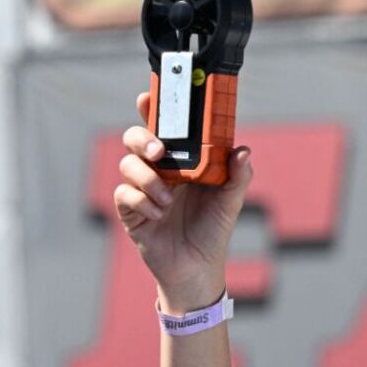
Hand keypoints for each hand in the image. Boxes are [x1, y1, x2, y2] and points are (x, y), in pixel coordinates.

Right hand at [114, 89, 252, 307]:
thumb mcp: (230, 201)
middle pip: (135, 139)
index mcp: (181, 160)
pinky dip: (141, 202)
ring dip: (148, 179)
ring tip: (168, 200)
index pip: (164, 128)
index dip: (152, 110)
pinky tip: (158, 215)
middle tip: (160, 152)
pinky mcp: (131, 211)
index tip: (148, 97)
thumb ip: (238, 175)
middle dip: (142, 139)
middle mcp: (158, 170)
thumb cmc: (213, 230)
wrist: (197, 268)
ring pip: (128, 165)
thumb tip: (243, 151)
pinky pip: (124, 195)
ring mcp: (142, 189)